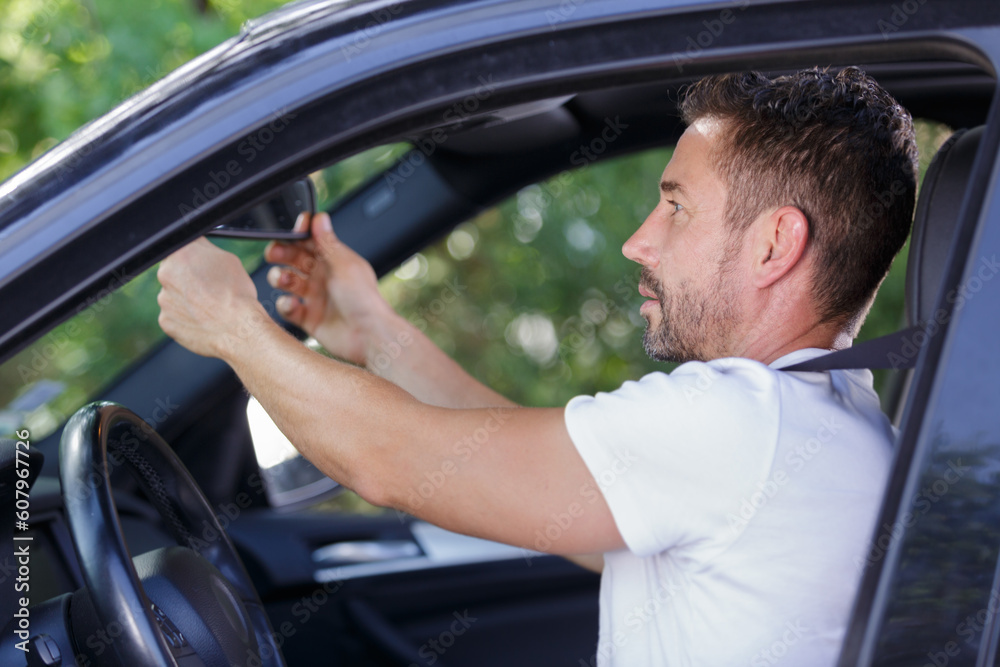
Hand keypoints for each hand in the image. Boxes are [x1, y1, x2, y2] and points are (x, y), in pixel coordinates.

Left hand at [157, 238, 266, 358]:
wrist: (238, 329)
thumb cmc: (236, 294)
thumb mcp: (228, 259)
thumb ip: (205, 250)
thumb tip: (197, 246)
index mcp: (179, 255)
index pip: (181, 251)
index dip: (194, 261)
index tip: (203, 269)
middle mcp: (165, 275)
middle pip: (174, 274)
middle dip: (188, 280)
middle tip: (209, 290)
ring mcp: (163, 300)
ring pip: (173, 296)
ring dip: (187, 300)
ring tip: (209, 308)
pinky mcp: (165, 321)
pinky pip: (173, 316)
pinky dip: (185, 318)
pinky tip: (203, 320)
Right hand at [264, 212, 389, 364]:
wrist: (368, 336)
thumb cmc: (363, 299)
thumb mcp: (343, 265)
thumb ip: (327, 242)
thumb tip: (319, 218)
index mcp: (335, 260)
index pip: (311, 241)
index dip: (298, 234)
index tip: (288, 232)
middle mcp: (324, 277)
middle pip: (295, 259)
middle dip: (282, 253)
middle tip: (273, 254)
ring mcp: (316, 297)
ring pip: (288, 281)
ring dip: (280, 277)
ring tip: (283, 279)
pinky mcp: (309, 318)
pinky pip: (289, 308)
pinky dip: (285, 305)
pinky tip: (291, 304)